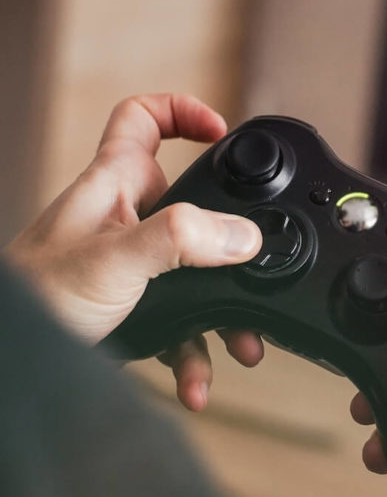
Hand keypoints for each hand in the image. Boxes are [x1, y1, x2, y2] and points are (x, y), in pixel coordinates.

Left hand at [4, 94, 266, 409]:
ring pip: (195, 274)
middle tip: (252, 261)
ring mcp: (128, 265)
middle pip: (192, 204)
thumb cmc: (31, 300)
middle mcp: (123, 219)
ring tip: (241, 343)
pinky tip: (198, 383)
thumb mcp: (113, 260)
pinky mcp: (130, 307)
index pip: (144, 119)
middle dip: (230, 238)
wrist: (4, 359)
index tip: (222, 134)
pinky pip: (180, 325)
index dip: (184, 113)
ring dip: (223, 313)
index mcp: (112, 186)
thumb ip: (180, 239)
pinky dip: (196, 354)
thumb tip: (241, 235)